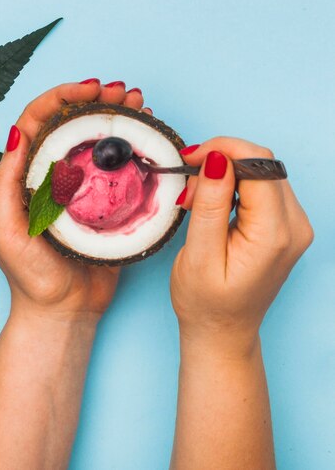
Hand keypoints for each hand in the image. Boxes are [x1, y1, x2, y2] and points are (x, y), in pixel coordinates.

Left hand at [0, 80, 146, 322]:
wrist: (63, 311)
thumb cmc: (29, 276)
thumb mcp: (7, 230)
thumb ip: (7, 183)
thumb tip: (15, 133)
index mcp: (26, 174)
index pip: (39, 120)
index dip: (62, 97)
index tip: (88, 90)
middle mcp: (54, 172)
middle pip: (72, 122)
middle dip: (96, 99)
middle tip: (121, 90)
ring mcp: (83, 185)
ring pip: (98, 138)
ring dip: (117, 114)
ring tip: (138, 102)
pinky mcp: (107, 201)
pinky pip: (120, 166)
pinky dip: (133, 145)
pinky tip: (147, 131)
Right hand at [171, 138, 313, 356]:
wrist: (222, 331)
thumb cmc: (206, 301)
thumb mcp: (198, 254)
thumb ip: (209, 204)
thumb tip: (216, 159)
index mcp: (275, 234)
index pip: (258, 165)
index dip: (222, 151)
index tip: (188, 159)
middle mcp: (294, 226)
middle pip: (262, 163)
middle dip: (220, 161)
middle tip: (187, 184)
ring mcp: (293, 225)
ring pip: (260, 171)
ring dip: (223, 173)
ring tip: (194, 199)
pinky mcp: (283, 225)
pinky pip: (260, 186)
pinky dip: (231, 184)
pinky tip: (209, 202)